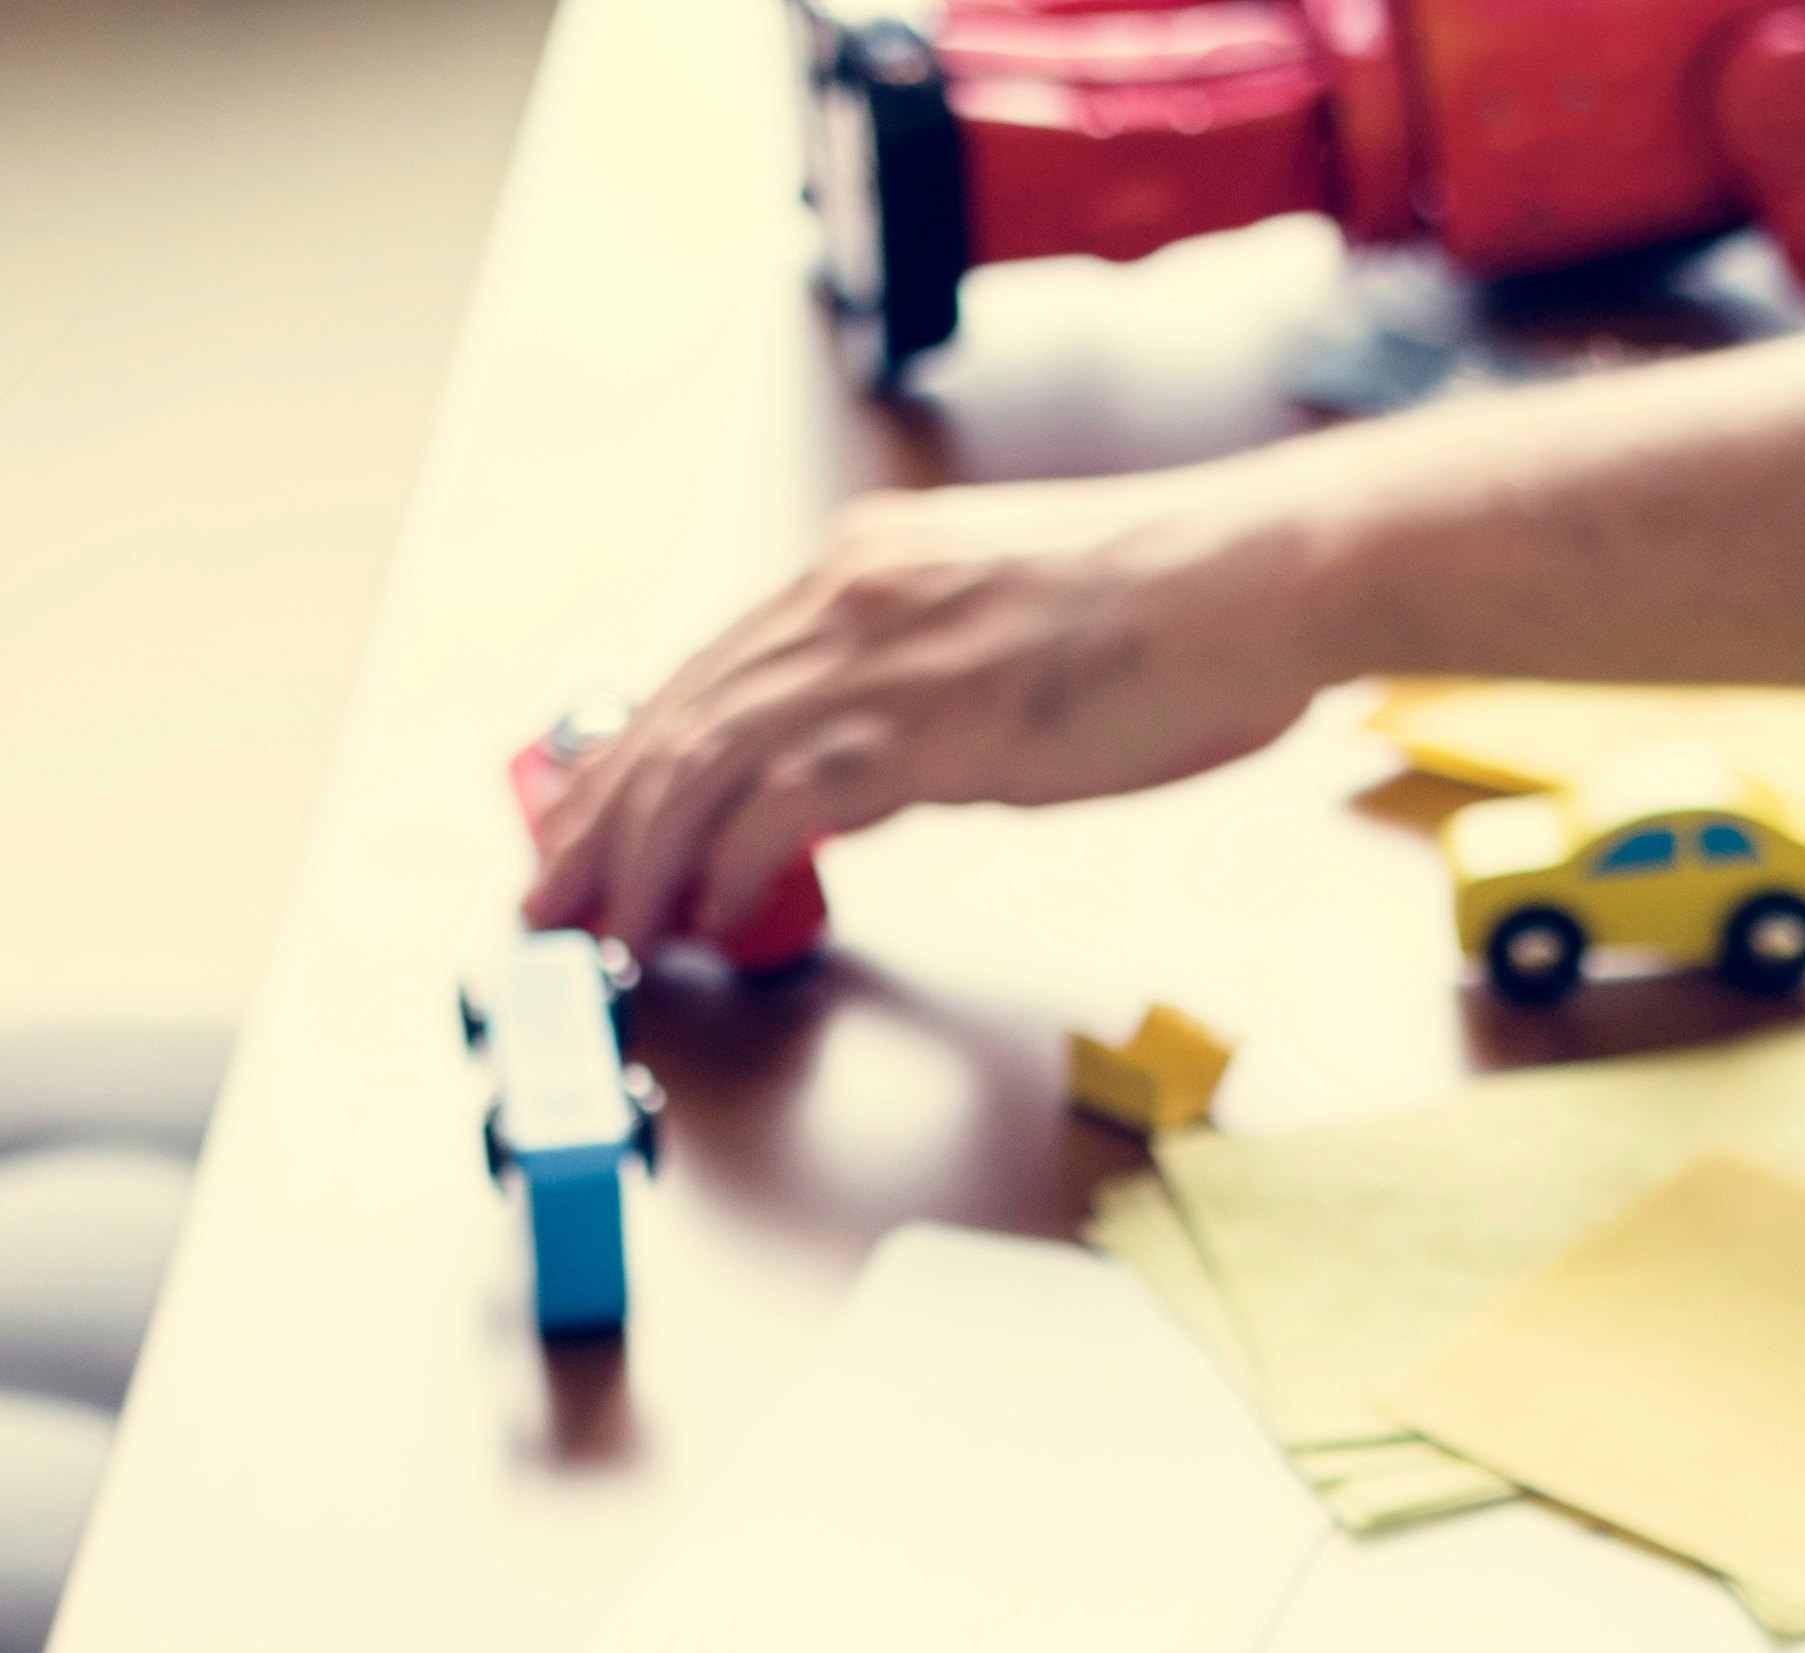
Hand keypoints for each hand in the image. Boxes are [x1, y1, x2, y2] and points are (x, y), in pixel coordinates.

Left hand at [523, 472, 1338, 951]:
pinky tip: (707, 918)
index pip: (704, 671)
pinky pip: (778, 803)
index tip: (586, 832)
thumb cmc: (1165, 617)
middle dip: (595, 823)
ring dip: (641, 862)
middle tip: (550, 903)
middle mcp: (845, 595)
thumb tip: (857, 781)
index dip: (627, 763)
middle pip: (674, 717)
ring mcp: (878, 656)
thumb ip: (913, 695)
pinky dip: (725, 868)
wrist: (1255, 582)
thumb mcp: (1000, 635)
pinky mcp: (920, 723)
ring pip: (702, 763)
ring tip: (610, 934)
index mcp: (860, 565)